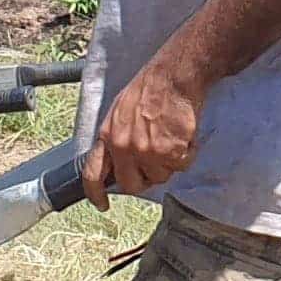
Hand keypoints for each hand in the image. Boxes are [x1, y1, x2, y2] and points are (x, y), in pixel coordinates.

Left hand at [82, 54, 204, 208]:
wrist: (174, 76)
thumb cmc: (150, 87)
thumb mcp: (119, 110)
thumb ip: (115, 137)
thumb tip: (117, 159)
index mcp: (108, 136)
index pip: (93, 173)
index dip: (96, 193)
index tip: (102, 204)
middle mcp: (124, 147)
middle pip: (132, 184)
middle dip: (145, 179)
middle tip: (156, 163)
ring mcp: (147, 151)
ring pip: (160, 177)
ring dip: (169, 164)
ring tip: (173, 138)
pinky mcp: (170, 151)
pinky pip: (181, 166)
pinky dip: (187, 154)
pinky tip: (185, 135)